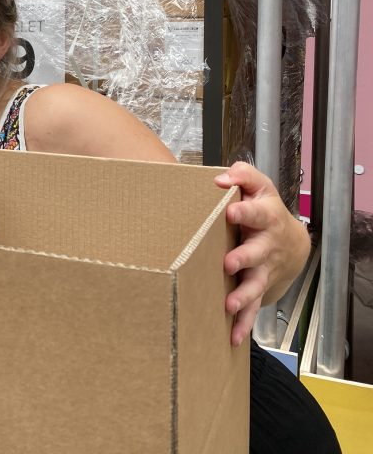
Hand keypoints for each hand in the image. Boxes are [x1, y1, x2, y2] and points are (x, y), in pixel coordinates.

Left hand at [215, 162, 309, 346]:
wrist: (291, 242)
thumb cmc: (264, 208)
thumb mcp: (258, 185)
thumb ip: (242, 176)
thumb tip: (220, 179)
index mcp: (265, 218)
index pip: (255, 213)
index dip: (243, 212)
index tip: (229, 211)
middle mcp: (266, 246)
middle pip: (256, 253)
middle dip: (243, 258)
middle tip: (228, 263)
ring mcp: (263, 270)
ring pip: (255, 284)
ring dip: (243, 296)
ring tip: (229, 305)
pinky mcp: (259, 288)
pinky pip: (253, 309)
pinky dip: (244, 323)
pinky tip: (233, 336)